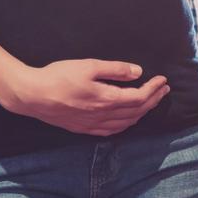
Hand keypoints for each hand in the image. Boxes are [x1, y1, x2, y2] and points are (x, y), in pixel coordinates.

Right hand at [6, 59, 169, 136]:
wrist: (33, 95)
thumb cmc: (59, 76)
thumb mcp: (88, 66)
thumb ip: (114, 69)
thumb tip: (137, 72)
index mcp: (107, 99)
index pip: (139, 97)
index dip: (154, 89)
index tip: (163, 80)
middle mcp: (103, 115)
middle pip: (136, 111)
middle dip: (153, 100)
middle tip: (164, 90)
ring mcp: (94, 124)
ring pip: (126, 123)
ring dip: (142, 113)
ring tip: (150, 102)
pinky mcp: (84, 128)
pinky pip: (112, 131)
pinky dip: (125, 125)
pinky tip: (126, 120)